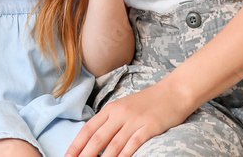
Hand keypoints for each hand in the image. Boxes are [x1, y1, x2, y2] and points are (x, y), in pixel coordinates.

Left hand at [66, 83, 191, 156]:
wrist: (175, 91)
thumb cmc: (149, 101)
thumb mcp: (125, 106)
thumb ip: (111, 120)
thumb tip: (95, 139)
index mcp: (112, 108)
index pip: (89, 128)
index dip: (77, 144)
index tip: (68, 156)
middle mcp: (120, 113)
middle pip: (98, 138)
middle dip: (85, 154)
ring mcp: (135, 120)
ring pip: (114, 144)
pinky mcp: (150, 127)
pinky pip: (133, 144)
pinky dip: (124, 155)